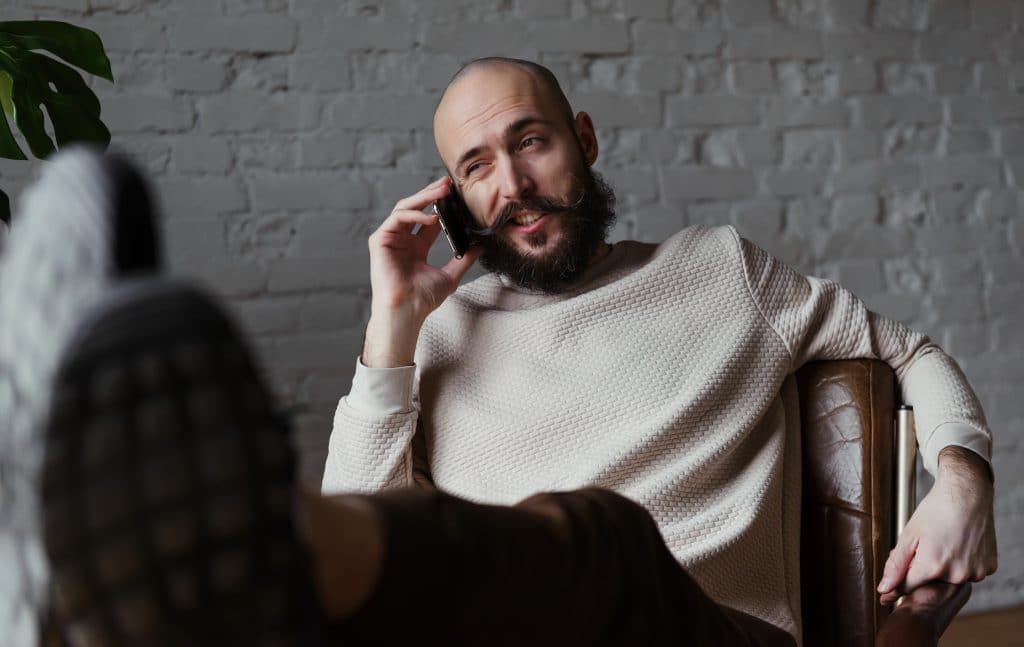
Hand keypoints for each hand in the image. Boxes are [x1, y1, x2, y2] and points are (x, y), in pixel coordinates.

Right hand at [363, 176, 480, 366]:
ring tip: (443, 191)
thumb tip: (481, 246)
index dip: (443, 206)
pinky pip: (398, 218)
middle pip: (417, 208)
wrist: (407, 311)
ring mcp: (390, 239)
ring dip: (424, 197)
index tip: (458, 196)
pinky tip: (432, 217)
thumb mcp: (450, 275)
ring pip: (405, 208)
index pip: (430, 220)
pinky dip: (415, 214)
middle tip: (449, 183)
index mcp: (416, 247)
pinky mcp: (380, 240)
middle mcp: (402, 240)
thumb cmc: (423, 299)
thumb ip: (464, 259)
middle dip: (432, 194)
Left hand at [877, 447, 996, 604]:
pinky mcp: (988, 568)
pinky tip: (959, 545)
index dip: (898, 584)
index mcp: (933, 566)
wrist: (967, 493)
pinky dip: (962, 564)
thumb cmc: (936, 510)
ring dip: (943, 568)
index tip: (887, 587)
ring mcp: (975, 572)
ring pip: (950, 579)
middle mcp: (957, 574)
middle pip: (930, 584)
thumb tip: (884, 589)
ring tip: (943, 542)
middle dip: (922, 570)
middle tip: (924, 546)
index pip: (908, 587)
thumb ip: (895, 565)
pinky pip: (968, 573)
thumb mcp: (909, 535)